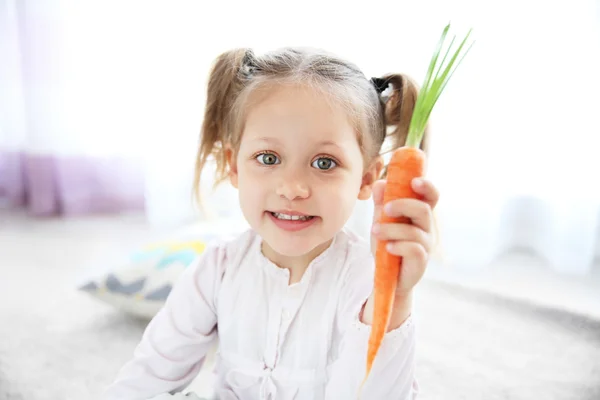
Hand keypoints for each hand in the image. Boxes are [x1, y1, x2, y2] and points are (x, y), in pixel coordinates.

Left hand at [370, 177, 439, 294]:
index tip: (414, 181)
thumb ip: (382, 202)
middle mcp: (426, 228)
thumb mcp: (381, 220)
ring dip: (391, 229)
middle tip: (385, 209)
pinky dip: (398, 246)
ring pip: (413, 230)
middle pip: (423, 210)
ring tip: (375, 231)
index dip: (427, 186)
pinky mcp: (421, 261)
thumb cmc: (387, 244)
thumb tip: (381, 183)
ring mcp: (425, 245)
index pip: (431, 196)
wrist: (386, 275)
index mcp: (419, 214)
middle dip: (402, 205)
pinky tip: (387, 248)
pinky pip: (413, 249)